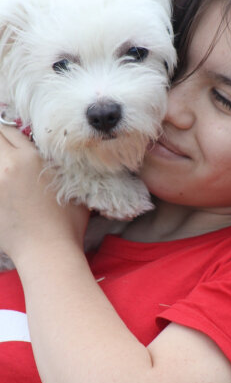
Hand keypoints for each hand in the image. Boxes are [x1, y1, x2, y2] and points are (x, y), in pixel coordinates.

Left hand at [0, 125, 88, 261]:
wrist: (48, 252)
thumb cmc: (67, 223)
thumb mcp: (70, 185)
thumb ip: (57, 165)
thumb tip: (51, 156)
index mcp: (31, 158)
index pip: (11, 130)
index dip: (11, 134)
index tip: (12, 141)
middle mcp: (8, 166)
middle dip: (0, 140)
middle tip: (7, 154)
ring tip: (6, 171)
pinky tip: (3, 185)